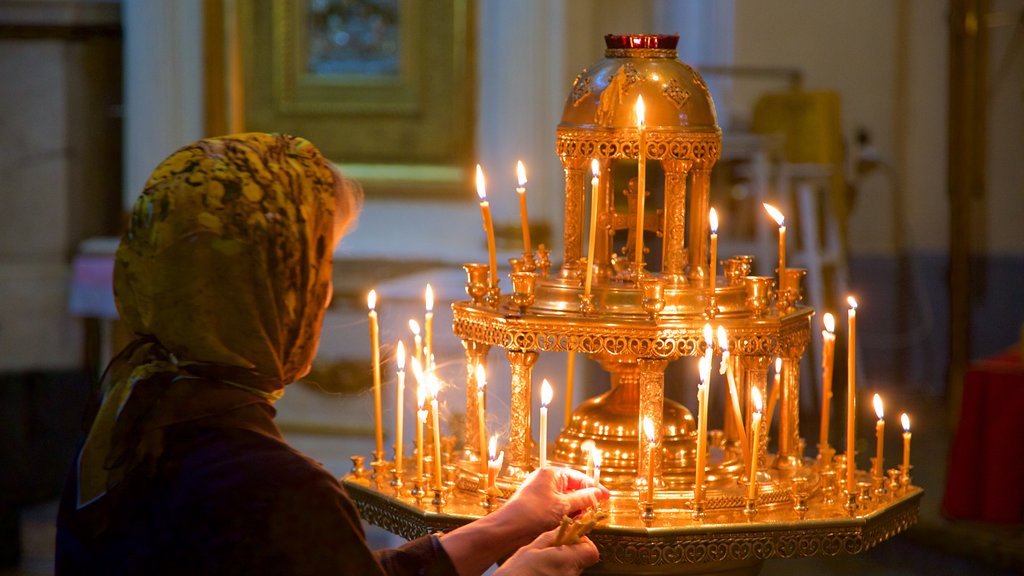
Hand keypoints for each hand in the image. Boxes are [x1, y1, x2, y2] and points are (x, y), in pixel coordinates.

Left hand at [436, 467, 607, 575]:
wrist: (510, 528)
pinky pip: (557, 506)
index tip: (606, 496)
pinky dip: (565, 514)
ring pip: (565, 499)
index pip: (578, 477)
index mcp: (551, 474)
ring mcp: (541, 492)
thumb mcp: (563, 505)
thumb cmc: (534, 513)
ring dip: (574, 508)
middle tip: (593, 511)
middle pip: (572, 487)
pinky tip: (569, 523)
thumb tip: (598, 493)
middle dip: (583, 500)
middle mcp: (545, 480)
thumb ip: (582, 498)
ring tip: (580, 519)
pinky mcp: (538, 505)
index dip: (593, 487)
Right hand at [493, 527, 599, 575]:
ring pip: (571, 569)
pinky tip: (540, 573)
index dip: (583, 543)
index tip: (569, 539)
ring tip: (541, 564)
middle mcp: (571, 575)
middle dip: (569, 552)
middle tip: (550, 550)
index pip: (591, 552)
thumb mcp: (531, 549)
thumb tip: (563, 527)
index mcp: (567, 560)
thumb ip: (550, 537)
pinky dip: (555, 573)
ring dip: (561, 564)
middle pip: (581, 560)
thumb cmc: (518, 571)